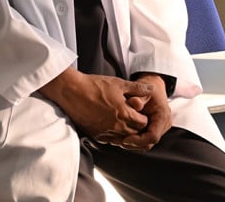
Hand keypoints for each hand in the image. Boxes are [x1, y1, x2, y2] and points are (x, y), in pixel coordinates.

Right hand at [38, 68, 153, 144]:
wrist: (73, 92)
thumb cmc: (95, 86)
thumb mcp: (119, 83)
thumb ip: (137, 88)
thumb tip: (151, 89)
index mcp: (124, 114)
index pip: (143, 123)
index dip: (144, 117)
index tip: (142, 112)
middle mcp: (116, 126)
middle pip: (134, 133)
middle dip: (137, 126)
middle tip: (135, 117)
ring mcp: (104, 133)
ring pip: (123, 139)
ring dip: (126, 132)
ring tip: (124, 121)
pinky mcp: (95, 135)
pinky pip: (110, 141)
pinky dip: (114, 136)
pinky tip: (113, 126)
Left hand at [115, 72, 173, 149]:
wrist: (154, 88)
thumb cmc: (149, 89)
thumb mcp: (143, 91)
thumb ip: (138, 97)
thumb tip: (135, 104)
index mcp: (163, 115)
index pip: (152, 136)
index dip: (138, 140)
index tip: (124, 139)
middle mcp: (164, 124)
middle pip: (148, 143)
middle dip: (133, 144)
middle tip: (116, 141)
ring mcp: (159, 128)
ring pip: (145, 144)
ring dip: (131, 144)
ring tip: (116, 140)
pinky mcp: (153, 130)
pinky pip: (143, 140)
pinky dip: (133, 141)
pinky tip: (121, 137)